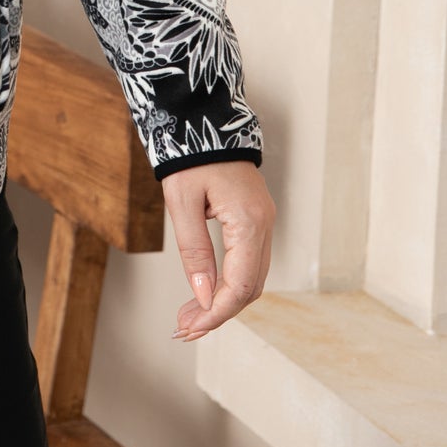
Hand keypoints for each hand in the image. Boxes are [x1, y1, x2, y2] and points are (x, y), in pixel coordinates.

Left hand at [161, 159, 274, 339]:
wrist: (203, 118)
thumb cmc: (189, 156)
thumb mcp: (182, 203)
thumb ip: (194, 251)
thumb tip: (203, 297)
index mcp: (249, 222)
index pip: (240, 284)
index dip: (216, 312)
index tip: (191, 327)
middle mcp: (264, 225)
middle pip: (250, 287)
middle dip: (218, 312)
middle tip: (184, 328)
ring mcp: (263, 222)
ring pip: (251, 277)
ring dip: (222, 300)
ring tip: (188, 316)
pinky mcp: (255, 219)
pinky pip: (248, 261)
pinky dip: (228, 282)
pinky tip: (204, 292)